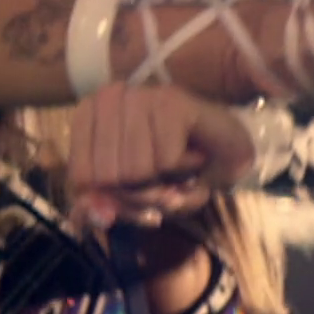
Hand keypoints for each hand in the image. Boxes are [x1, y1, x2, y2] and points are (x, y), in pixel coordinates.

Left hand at [66, 84, 254, 231]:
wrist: (232, 151)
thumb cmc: (176, 171)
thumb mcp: (132, 196)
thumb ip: (106, 208)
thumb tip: (97, 217)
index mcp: (89, 114)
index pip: (81, 178)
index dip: (113, 198)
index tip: (138, 190)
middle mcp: (110, 97)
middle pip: (107, 176)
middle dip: (141, 194)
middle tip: (165, 182)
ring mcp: (141, 96)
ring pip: (135, 170)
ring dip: (165, 184)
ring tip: (180, 166)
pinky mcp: (172, 103)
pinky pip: (165, 161)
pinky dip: (185, 171)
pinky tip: (194, 157)